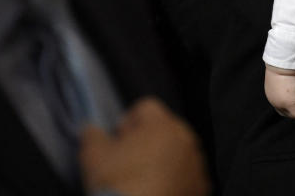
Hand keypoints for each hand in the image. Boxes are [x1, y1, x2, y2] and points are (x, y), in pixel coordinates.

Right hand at [80, 98, 209, 195]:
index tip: (118, 140)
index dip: (128, 121)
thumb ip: (92, 134)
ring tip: (144, 181)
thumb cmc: (117, 184)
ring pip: (178, 152)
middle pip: (165, 129)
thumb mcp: (93, 156)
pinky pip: (187, 176)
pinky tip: (158, 193)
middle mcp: (186, 139)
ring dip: (163, 160)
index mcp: (162, 125)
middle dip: (148, 140)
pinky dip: (175, 181)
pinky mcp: (202, 187)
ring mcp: (197, 165)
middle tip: (129, 161)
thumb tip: (92, 129)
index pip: (146, 107)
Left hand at [264, 65, 294, 126]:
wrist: (284, 59)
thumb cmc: (287, 61)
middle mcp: (275, 99)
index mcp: (272, 91)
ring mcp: (281, 103)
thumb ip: (293, 81)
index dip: (294, 108)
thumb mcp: (288, 74)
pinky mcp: (290, 104)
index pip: (283, 104)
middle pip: (289, 112)